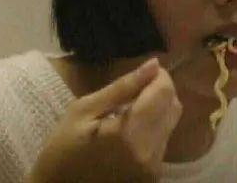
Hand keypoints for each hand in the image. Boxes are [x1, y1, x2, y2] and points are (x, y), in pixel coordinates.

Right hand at [27, 58, 182, 182]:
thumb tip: (153, 64)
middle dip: (160, 90)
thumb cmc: (62, 149)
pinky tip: (132, 127)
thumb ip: (123, 86)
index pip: (164, 92)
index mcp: (130, 134)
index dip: (158, 76)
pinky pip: (163, 139)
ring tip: (131, 108)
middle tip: (136, 88)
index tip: (143, 73)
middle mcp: (150, 153)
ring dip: (158, 107)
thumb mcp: (85, 109)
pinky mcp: (153, 176)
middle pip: (174, 106)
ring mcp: (153, 168)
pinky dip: (154, 126)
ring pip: (172, 122)